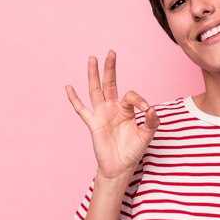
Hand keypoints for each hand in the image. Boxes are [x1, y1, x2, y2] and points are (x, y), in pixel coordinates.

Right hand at [65, 50, 158, 179]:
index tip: (146, 109)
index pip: (131, 95)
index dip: (139, 99)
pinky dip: (74, 99)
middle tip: (111, 52)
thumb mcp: (146, 135)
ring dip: (93, 75)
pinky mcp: (92, 124)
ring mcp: (101, 114)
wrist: (120, 167)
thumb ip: (151, 122)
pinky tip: (68, 87)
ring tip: (92, 59)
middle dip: (110, 68)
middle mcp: (113, 108)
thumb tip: (150, 109)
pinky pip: (81, 110)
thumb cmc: (133, 150)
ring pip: (95, 91)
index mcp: (127, 109)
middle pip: (110, 84)